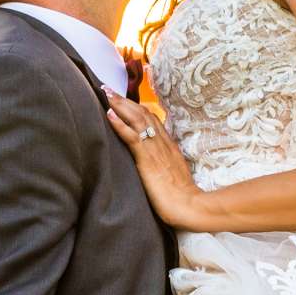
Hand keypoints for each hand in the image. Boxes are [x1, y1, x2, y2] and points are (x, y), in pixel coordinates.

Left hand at [104, 89, 209, 229]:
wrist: (190, 206)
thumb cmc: (182, 198)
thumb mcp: (174, 175)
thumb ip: (165, 165)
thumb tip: (157, 164)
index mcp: (169, 146)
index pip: (153, 120)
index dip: (137, 108)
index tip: (125, 100)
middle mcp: (163, 143)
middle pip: (144, 114)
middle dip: (125, 100)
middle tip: (109, 88)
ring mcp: (156, 149)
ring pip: (137, 119)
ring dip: (120, 105)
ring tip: (105, 92)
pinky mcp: (148, 159)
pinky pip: (132, 136)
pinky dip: (119, 124)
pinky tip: (109, 114)